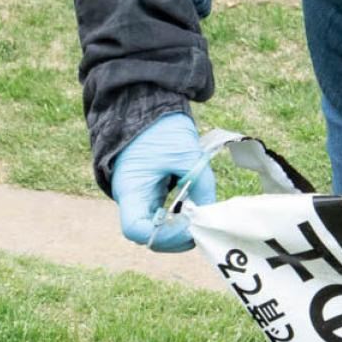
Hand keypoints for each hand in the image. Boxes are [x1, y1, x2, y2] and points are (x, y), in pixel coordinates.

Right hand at [111, 112, 216, 252]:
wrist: (146, 104)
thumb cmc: (160, 126)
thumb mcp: (186, 153)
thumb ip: (201, 185)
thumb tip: (211, 214)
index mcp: (130, 188)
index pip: (136, 230)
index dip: (163, 235)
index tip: (188, 223)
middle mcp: (130, 199)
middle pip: (148, 237)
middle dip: (175, 238)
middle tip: (200, 227)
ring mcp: (139, 199)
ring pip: (156, 231)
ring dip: (178, 232)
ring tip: (199, 219)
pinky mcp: (149, 195)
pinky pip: (161, 219)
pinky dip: (177, 221)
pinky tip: (193, 211)